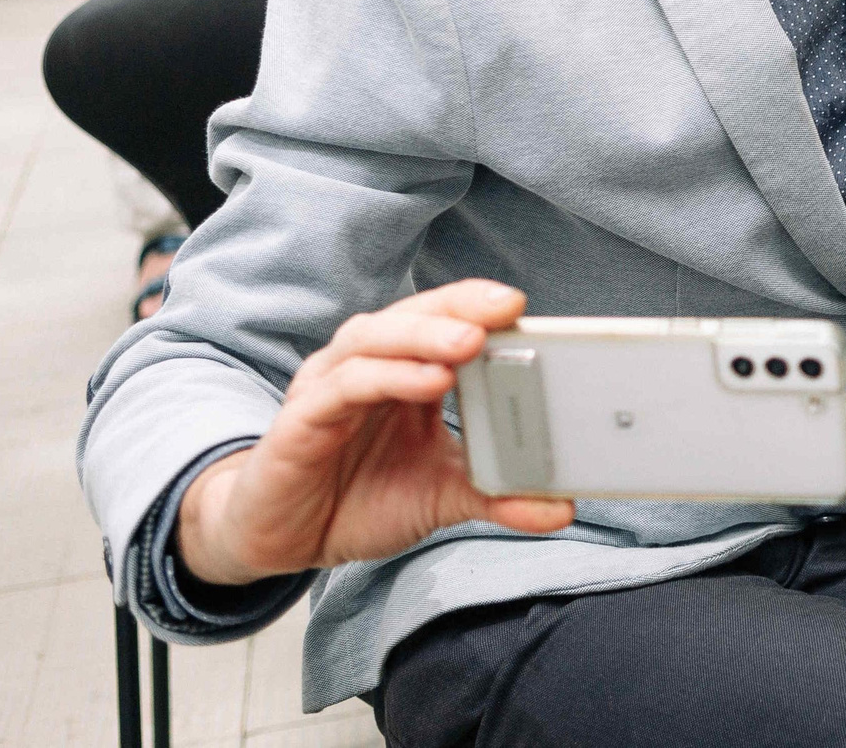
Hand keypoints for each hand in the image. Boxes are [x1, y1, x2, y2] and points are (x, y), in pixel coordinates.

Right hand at [173, 281, 572, 587]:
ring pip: (376, 339)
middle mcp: (368, 366)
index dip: (481, 306)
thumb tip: (562, 508)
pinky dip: (386, 378)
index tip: (526, 306)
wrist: (283, 540)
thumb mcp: (441, 497)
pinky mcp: (302, 419)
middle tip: (507, 308)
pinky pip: (344, 386)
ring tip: (470, 343)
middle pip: (415, 315)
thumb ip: (497, 495)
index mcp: (407, 372)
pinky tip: (424, 382)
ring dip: (424, 338)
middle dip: (462, 307)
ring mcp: (332, 387)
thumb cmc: (359, 500)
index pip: (447, 319)